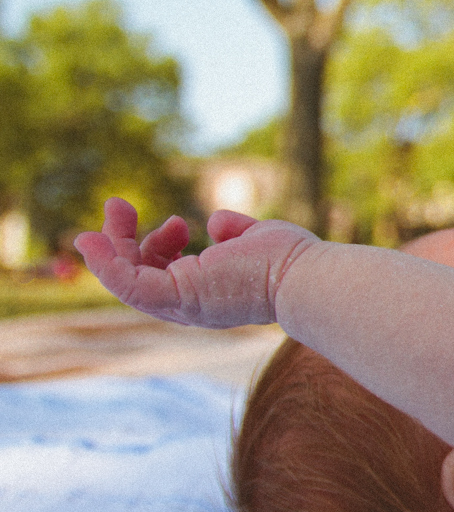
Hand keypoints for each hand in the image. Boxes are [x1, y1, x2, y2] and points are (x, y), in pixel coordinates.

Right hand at [73, 197, 319, 328]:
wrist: (306, 276)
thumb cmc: (292, 261)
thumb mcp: (255, 238)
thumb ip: (234, 231)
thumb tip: (216, 223)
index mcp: (209, 295)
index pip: (167, 277)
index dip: (159, 248)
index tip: (177, 220)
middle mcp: (193, 306)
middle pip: (141, 278)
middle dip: (125, 242)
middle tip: (120, 205)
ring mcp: (185, 305)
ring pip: (128, 281)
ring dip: (111, 246)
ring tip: (114, 207)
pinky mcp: (180, 296)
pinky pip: (129, 285)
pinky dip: (105, 264)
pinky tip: (90, 239)